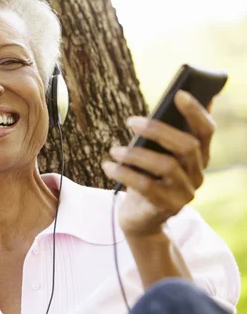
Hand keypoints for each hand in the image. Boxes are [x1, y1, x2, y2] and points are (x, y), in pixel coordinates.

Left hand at [102, 90, 215, 236]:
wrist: (141, 219)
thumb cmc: (146, 178)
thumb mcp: (154, 155)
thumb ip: (161, 135)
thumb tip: (166, 102)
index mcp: (198, 157)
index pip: (206, 131)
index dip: (196, 111)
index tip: (179, 93)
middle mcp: (197, 174)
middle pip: (187, 146)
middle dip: (157, 129)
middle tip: (130, 121)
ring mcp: (184, 193)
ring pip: (166, 166)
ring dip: (135, 154)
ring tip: (114, 150)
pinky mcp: (167, 207)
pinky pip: (146, 186)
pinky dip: (124, 173)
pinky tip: (108, 166)